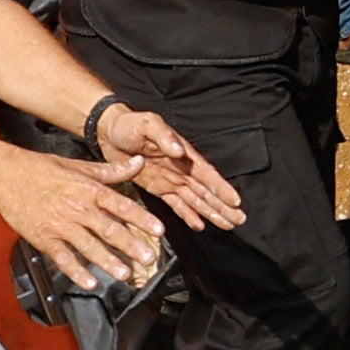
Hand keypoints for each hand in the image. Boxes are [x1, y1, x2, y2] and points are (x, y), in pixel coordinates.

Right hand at [0, 146, 170, 288]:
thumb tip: (138, 163)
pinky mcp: (44, 238)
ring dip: (107, 261)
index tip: (158, 229)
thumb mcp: (80, 166)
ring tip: (124, 274)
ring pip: (88, 246)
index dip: (141, 218)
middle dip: (130, 245)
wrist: (5, 175)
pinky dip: (76, 272)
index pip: (121, 205)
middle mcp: (78, 208)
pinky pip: (63, 258)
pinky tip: (89, 283)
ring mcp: (60, 225)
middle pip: (108, 229)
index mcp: (89, 189)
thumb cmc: (42, 169)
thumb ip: (112, 170)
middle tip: (148, 258)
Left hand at [92, 101, 244, 230]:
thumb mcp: (147, 124)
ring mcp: (171, 180)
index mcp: (183, 153)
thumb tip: (179, 151)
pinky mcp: (158, 188)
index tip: (235, 201)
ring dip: (212, 213)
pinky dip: (188, 215)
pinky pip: (176, 204)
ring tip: (228, 225)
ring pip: (196, 200)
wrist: (109, 133)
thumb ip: (164, 137)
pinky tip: (200, 225)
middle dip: (223, 206)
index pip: (206, 174)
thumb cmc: (130, 125)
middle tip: (239, 220)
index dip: (221, 188)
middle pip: (206, 191)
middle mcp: (181, 169)